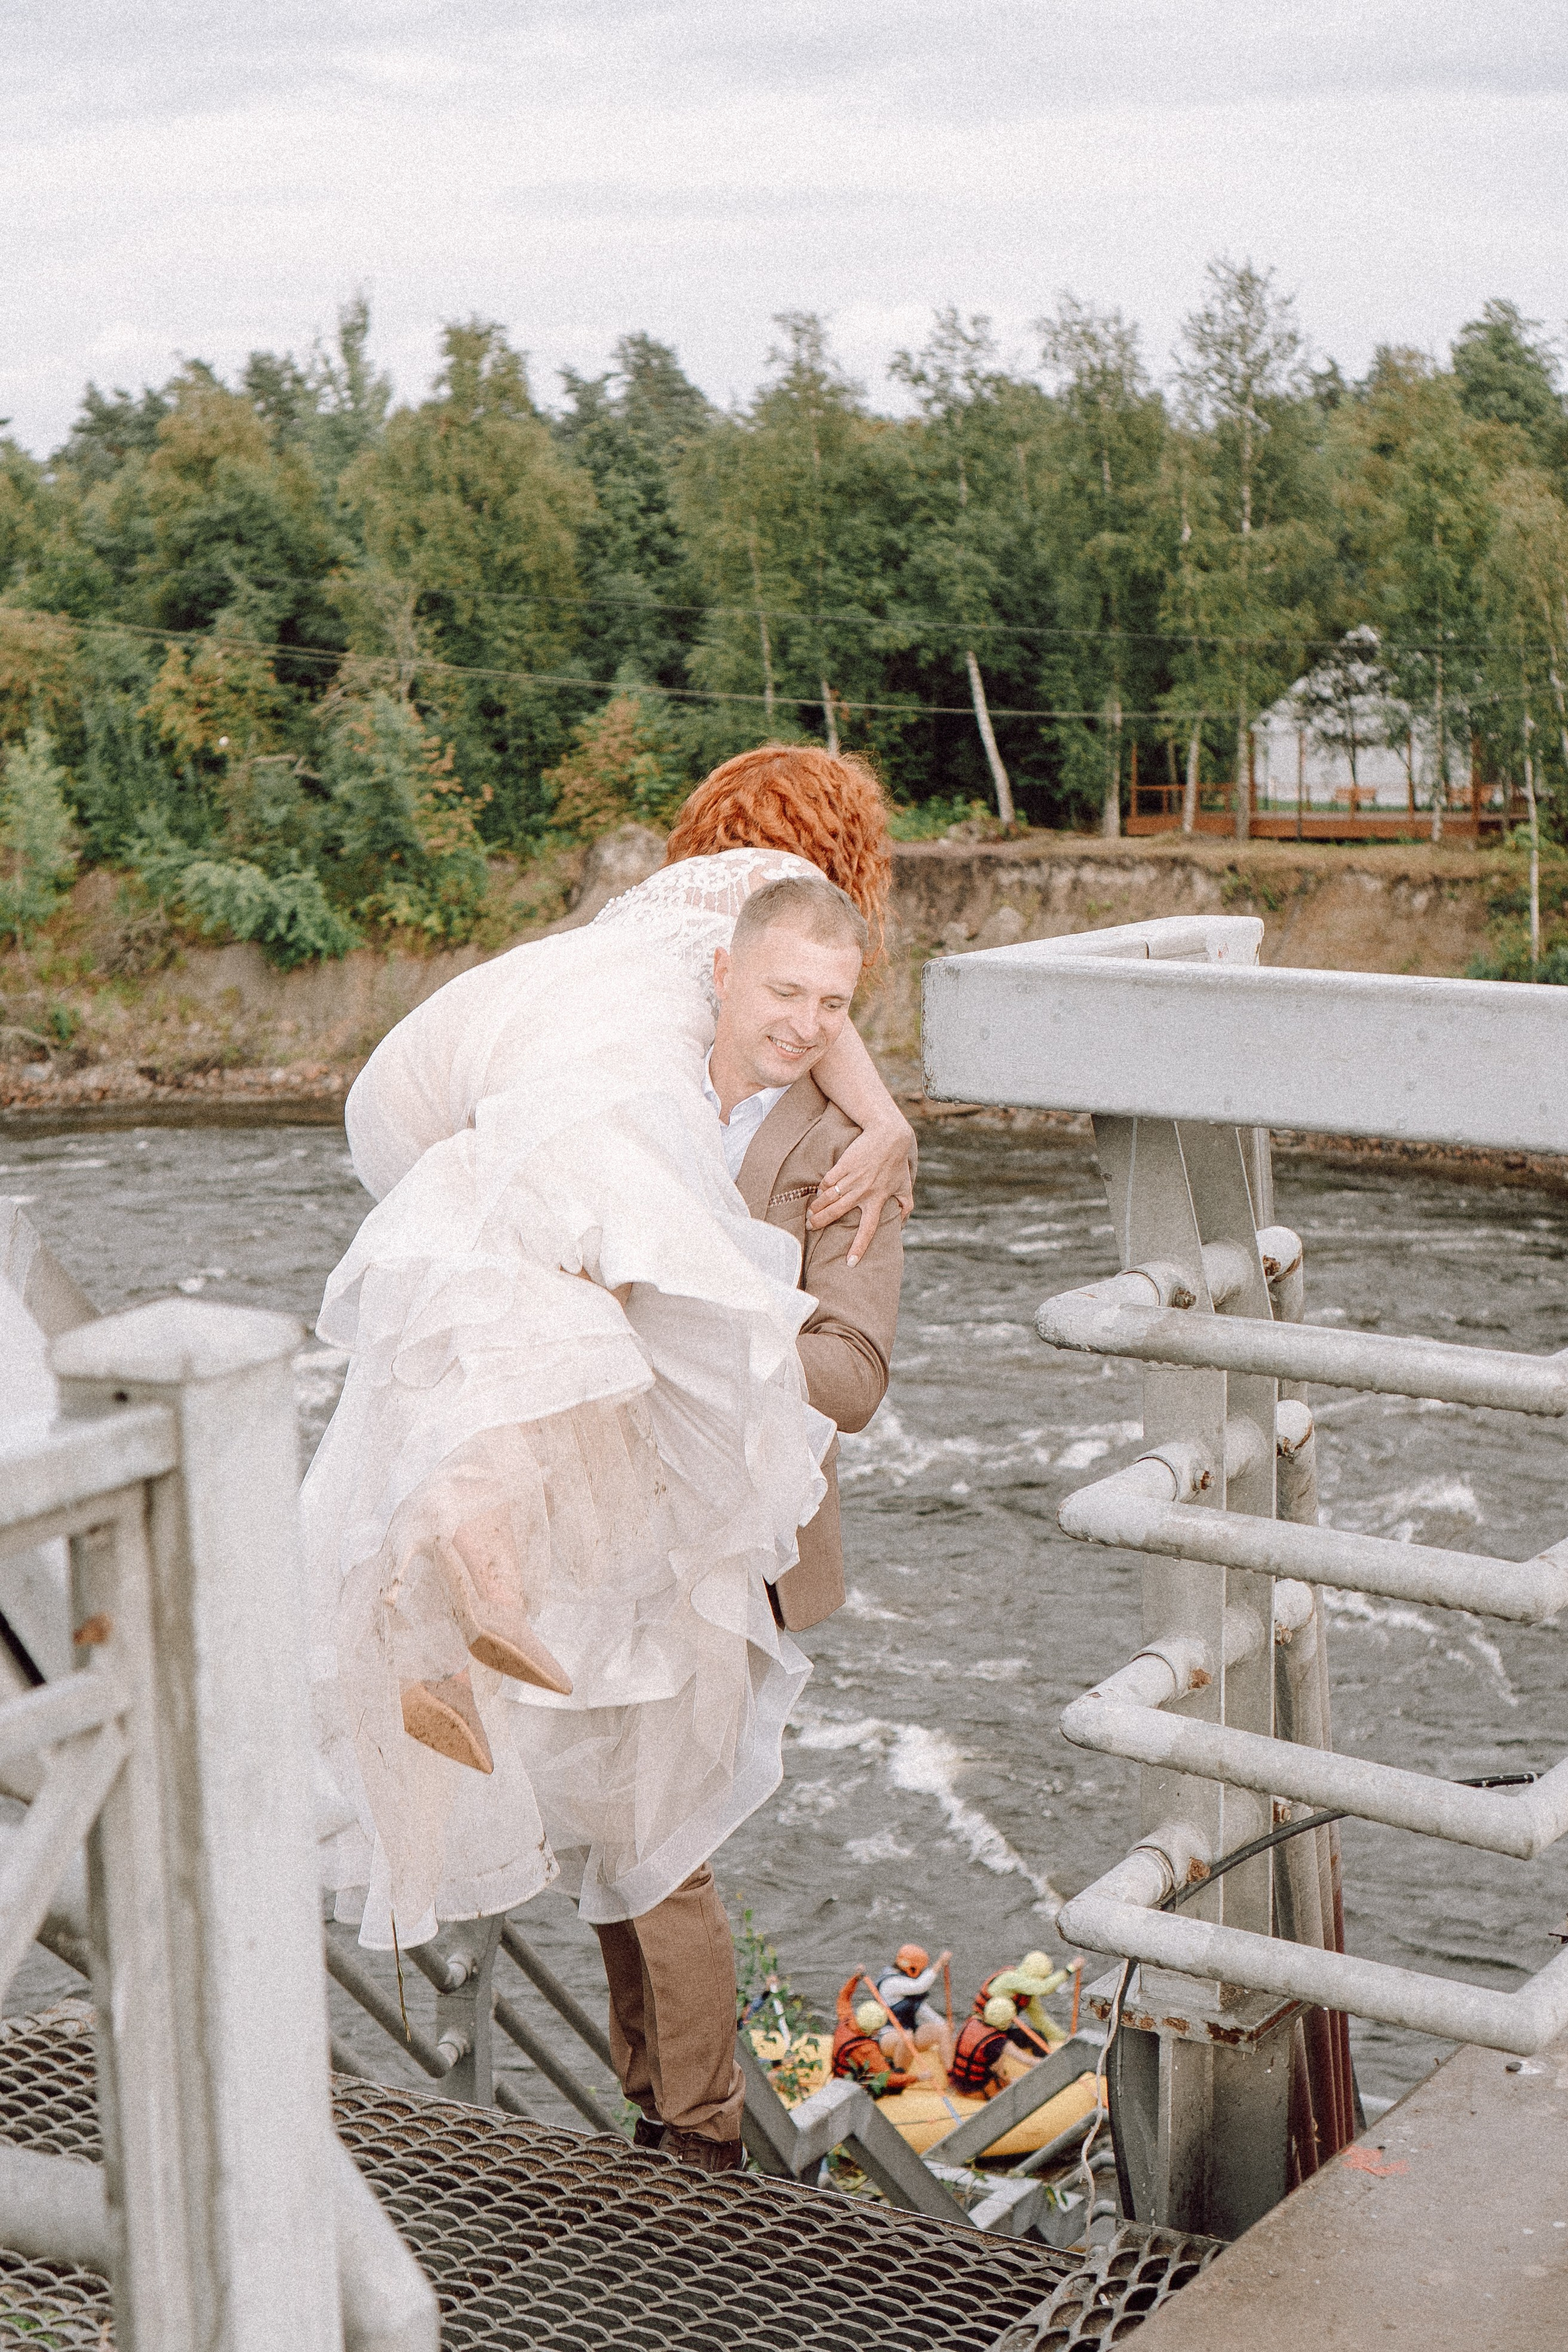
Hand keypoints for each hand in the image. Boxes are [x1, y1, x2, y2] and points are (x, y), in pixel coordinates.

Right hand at [808, 1116, 915, 1266]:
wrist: (888, 1135)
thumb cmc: (897, 1162)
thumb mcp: (905, 1185)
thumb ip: (905, 1206)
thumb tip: (902, 1224)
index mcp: (878, 1201)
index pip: (868, 1230)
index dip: (859, 1247)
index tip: (850, 1263)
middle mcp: (863, 1192)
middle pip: (837, 1213)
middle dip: (821, 1222)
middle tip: (811, 1228)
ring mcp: (852, 1179)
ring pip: (828, 1198)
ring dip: (816, 1208)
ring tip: (809, 1215)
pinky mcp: (844, 1166)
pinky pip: (828, 1182)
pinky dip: (821, 1189)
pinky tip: (817, 1194)